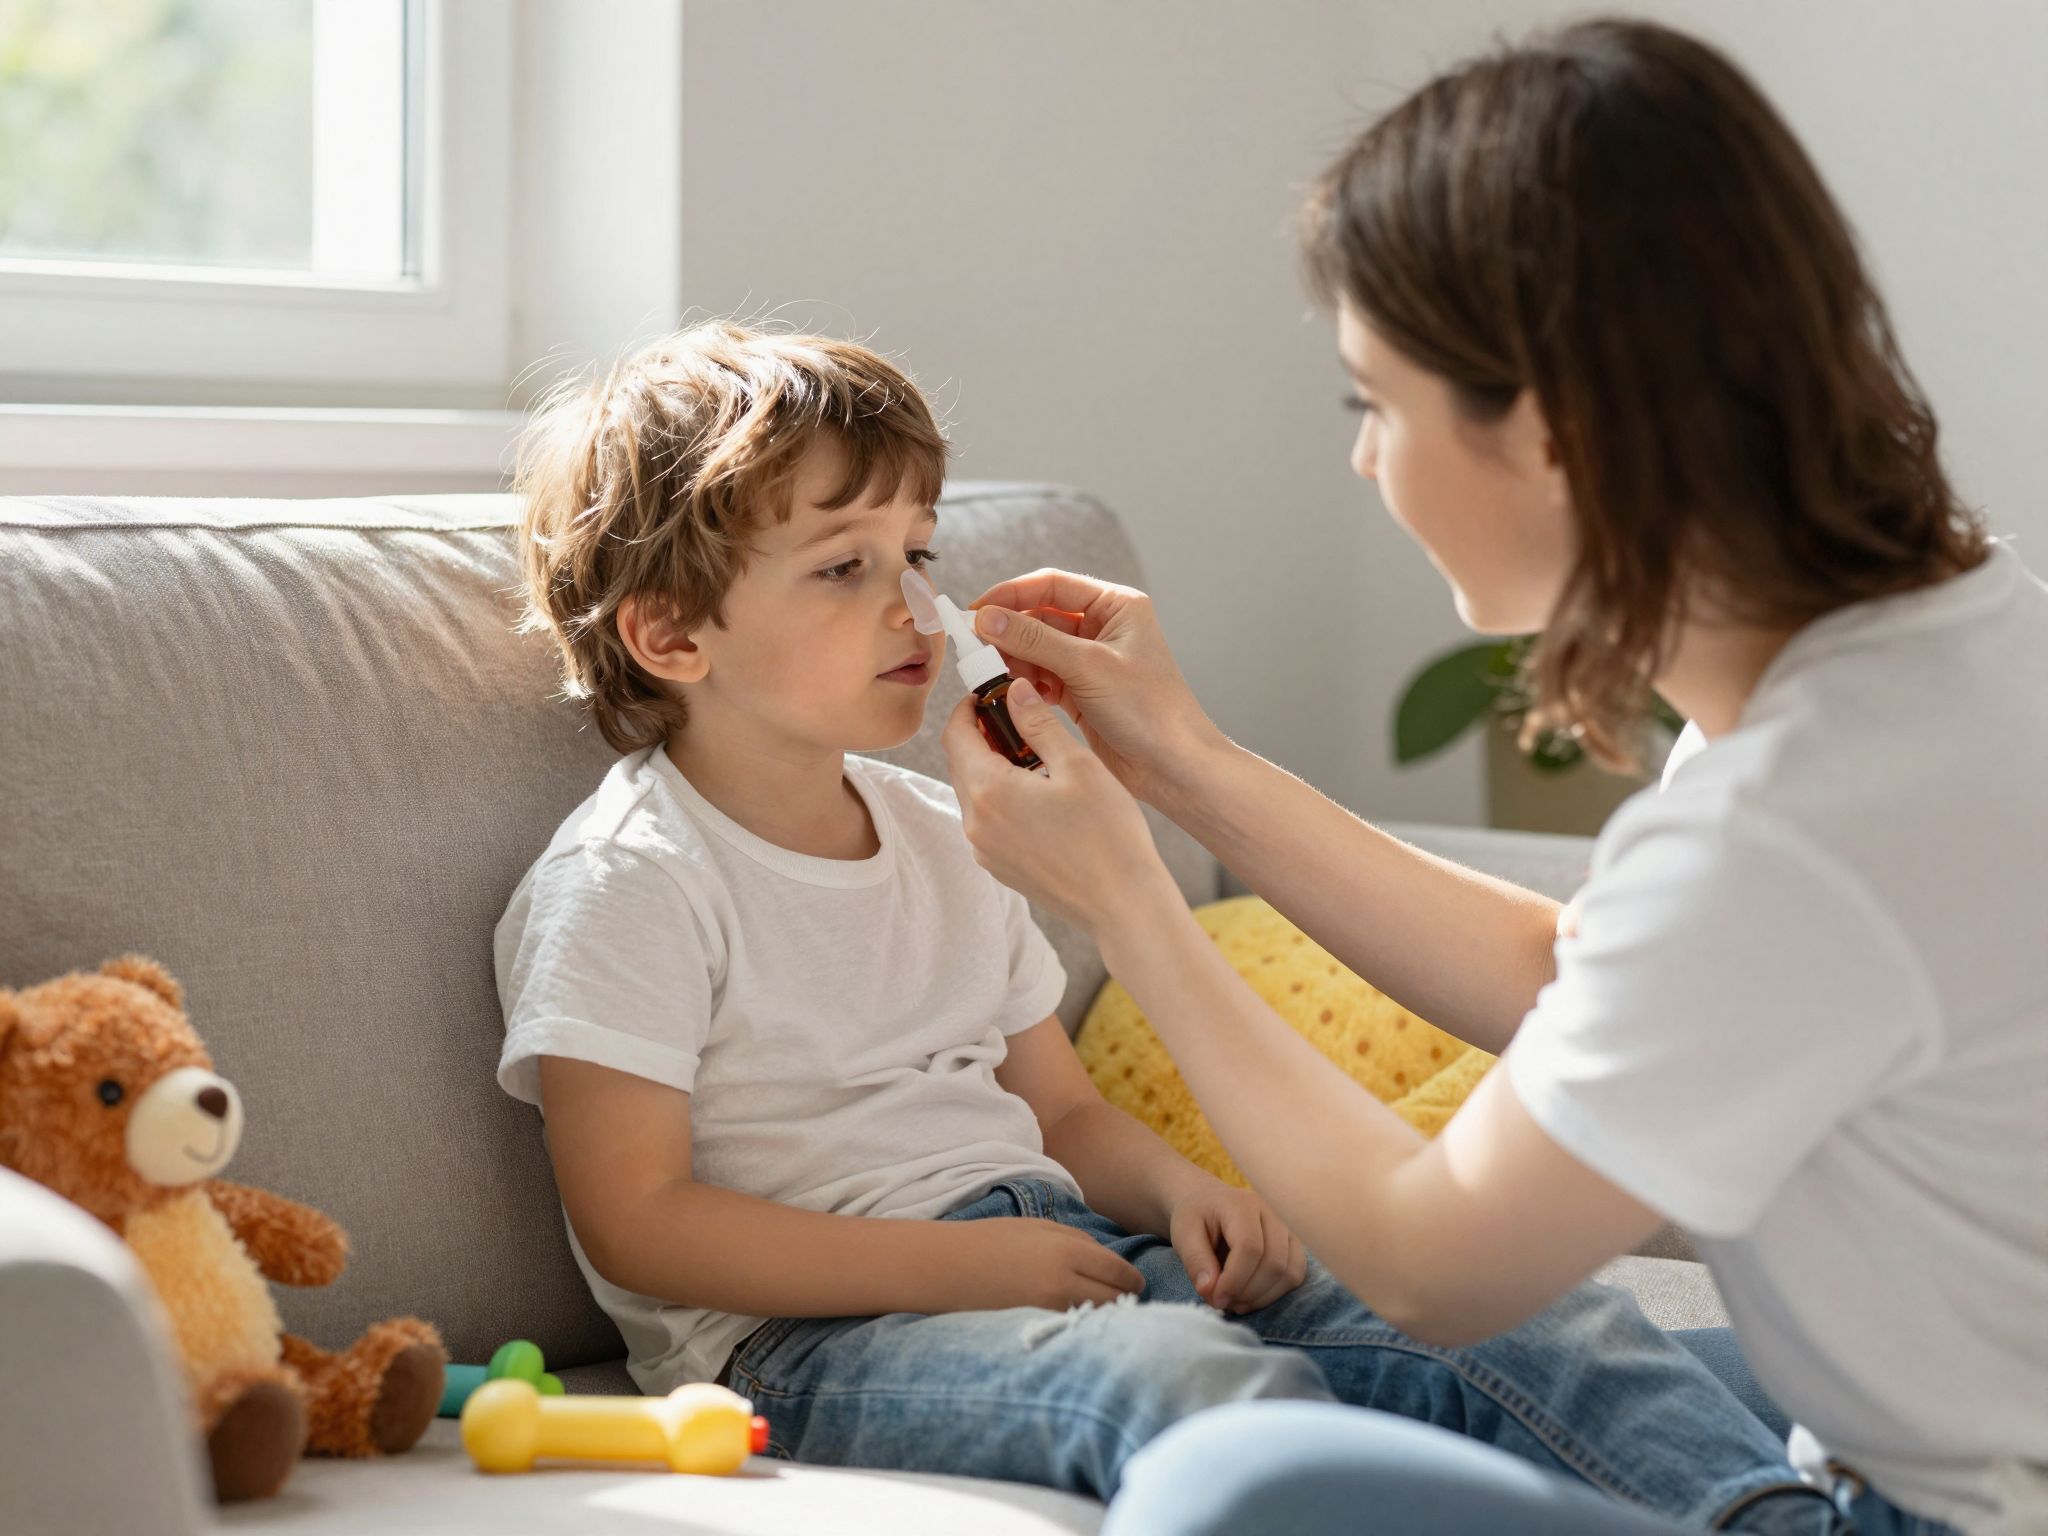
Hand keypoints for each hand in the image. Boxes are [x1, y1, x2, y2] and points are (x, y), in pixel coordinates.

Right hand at [936, 1217, 1146, 1312]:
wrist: (943, 1267)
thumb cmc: (989, 1240)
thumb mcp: (1037, 1228)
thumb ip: (1076, 1241)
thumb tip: (1107, 1260)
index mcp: (1067, 1251)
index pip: (1120, 1274)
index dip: (1133, 1282)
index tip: (1136, 1287)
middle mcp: (1063, 1282)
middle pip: (1114, 1302)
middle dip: (1122, 1304)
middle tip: (1124, 1305)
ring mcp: (1046, 1310)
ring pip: (1093, 1322)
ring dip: (1101, 1320)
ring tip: (1102, 1319)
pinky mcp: (1031, 1329)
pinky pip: (1068, 1332)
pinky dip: (1077, 1331)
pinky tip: (1075, 1328)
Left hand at [942, 678, 1180, 936]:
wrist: (1122, 905)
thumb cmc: (1108, 834)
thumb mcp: (1077, 765)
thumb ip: (1038, 724)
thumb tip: (1014, 691)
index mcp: (988, 791)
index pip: (956, 735)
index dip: (968, 708)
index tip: (990, 695)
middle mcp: (975, 824)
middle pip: (960, 763)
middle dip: (982, 736)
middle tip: (1017, 720)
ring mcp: (984, 850)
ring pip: (973, 793)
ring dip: (992, 768)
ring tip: (1035, 759)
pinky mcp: (998, 867)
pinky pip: (986, 821)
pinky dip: (1000, 798)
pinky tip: (1038, 795)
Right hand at [969, 569, 1225, 807]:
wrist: (1173, 766)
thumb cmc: (1151, 710)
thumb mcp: (1088, 667)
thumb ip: (1034, 640)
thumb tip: (987, 618)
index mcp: (1115, 606)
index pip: (1051, 585)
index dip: (1010, 594)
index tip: (976, 611)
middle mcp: (1103, 627)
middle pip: (1039, 616)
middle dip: (1009, 632)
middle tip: (976, 648)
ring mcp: (1090, 660)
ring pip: (1036, 648)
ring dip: (1014, 660)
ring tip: (994, 675)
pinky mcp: (1081, 690)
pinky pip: (1041, 676)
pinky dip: (1025, 682)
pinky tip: (1014, 692)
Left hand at [1168, 1184, 1306, 1314]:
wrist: (1210, 1203)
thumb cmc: (1196, 1217)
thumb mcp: (1183, 1234)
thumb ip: (1195, 1261)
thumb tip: (1210, 1291)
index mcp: (1242, 1205)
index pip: (1250, 1247)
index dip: (1234, 1280)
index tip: (1215, 1298)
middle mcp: (1271, 1213)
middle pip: (1274, 1262)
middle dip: (1247, 1292)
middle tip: (1221, 1302)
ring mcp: (1287, 1228)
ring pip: (1289, 1272)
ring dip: (1262, 1297)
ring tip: (1234, 1301)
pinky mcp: (1293, 1244)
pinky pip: (1295, 1274)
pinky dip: (1274, 1293)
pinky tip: (1250, 1297)